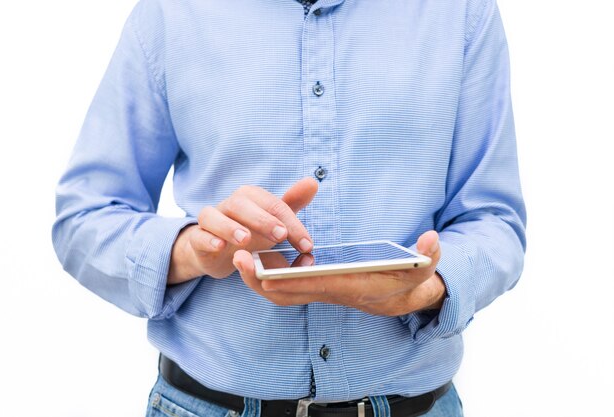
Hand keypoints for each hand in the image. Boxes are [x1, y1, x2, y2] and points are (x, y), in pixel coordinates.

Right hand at [168, 177, 318, 283]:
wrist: (217, 251)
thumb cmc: (250, 231)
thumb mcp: (273, 220)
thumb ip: (292, 203)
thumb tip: (312, 182)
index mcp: (250, 197)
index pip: (273, 205)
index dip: (292, 224)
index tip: (306, 245)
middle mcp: (229, 204)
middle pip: (242, 204)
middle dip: (263, 219)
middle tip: (280, 235)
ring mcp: (211, 220)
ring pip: (214, 215)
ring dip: (230, 227)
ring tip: (246, 239)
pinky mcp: (197, 238)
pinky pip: (198, 235)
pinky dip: (208, 239)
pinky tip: (220, 247)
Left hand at [233, 231, 445, 315]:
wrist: (405, 298)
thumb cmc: (410, 282)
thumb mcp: (423, 270)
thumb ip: (428, 256)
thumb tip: (431, 240)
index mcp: (347, 286)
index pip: (307, 286)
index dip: (279, 278)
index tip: (255, 265)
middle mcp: (329, 292)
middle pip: (284, 294)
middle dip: (257, 279)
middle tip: (235, 257)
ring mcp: (322, 290)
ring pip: (282, 292)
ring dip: (259, 277)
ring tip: (241, 253)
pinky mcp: (320, 284)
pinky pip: (288, 284)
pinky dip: (271, 274)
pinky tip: (260, 253)